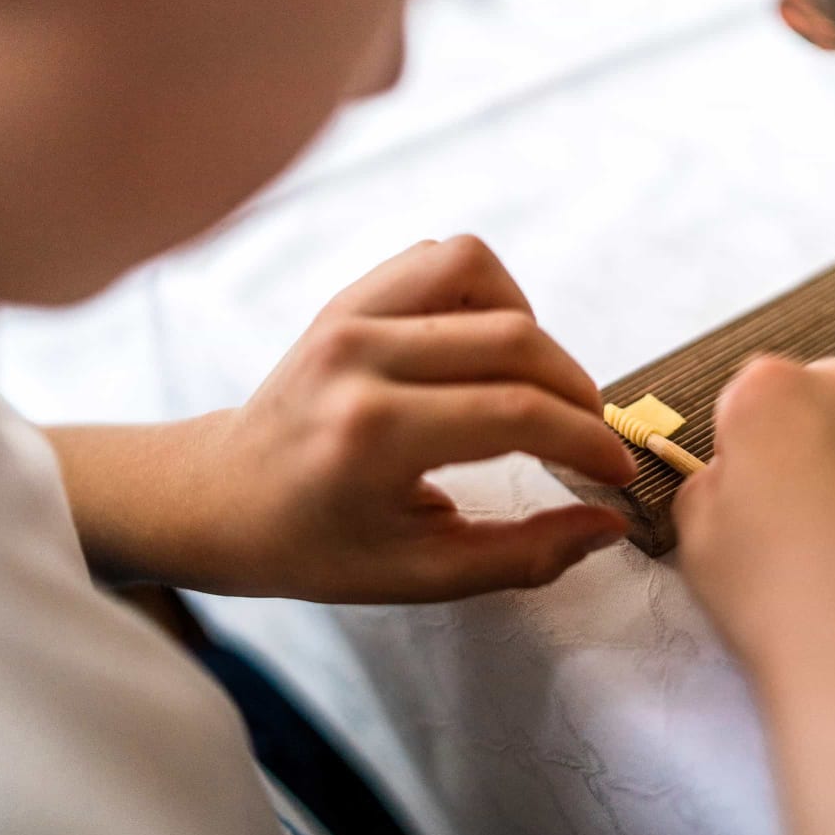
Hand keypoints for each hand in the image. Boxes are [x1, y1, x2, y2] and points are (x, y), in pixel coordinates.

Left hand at [60, 236, 636, 602]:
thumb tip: (607, 525)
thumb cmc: (313, 546)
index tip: (614, 471)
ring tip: (534, 387)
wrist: (219, 497)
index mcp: (372, 434)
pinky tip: (486, 348)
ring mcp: (348, 315)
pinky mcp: (347, 297)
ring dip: (531, 331)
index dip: (586, 441)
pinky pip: (441, 260)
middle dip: (575, 392)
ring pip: (480, 275)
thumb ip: (522, 555)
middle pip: (515, 341)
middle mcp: (360, 358)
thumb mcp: (418, 575)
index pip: (517, 413)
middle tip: (587, 437)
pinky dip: (486, 293)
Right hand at [674, 356, 834, 676]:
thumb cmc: (781, 604)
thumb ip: (712, 488)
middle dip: (814, 453)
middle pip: (827, 407)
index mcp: (776, 394)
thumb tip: (738, 484)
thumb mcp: (697, 541)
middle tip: (803, 531)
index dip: (747, 453)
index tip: (751, 501)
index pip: (750, 398)